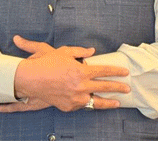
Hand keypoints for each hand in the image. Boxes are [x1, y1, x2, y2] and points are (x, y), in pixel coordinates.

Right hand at [11, 35, 129, 111]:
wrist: (30, 79)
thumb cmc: (45, 63)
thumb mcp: (63, 52)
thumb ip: (79, 51)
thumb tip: (91, 51)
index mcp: (82, 71)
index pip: (104, 71)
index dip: (116, 71)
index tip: (125, 72)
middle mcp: (81, 86)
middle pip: (105, 87)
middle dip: (119, 87)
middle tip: (127, 88)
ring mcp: (75, 98)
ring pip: (96, 102)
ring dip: (108, 102)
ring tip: (117, 103)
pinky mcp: (68, 106)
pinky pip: (81, 106)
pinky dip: (87, 104)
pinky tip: (93, 103)